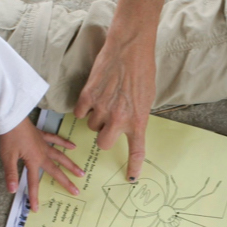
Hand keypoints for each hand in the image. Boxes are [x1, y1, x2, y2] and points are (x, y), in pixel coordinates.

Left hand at [0, 118, 83, 210]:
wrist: (11, 118)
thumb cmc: (9, 137)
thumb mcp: (7, 157)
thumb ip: (11, 174)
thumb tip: (12, 191)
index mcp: (33, 161)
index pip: (33, 182)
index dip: (34, 196)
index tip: (37, 209)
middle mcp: (42, 154)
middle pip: (56, 170)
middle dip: (66, 182)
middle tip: (77, 191)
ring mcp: (44, 144)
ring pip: (60, 156)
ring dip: (71, 165)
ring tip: (81, 172)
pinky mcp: (42, 135)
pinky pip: (56, 139)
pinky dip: (64, 143)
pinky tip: (73, 146)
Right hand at [74, 36, 155, 180]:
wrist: (130, 48)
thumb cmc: (142, 70)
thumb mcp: (146, 98)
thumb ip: (136, 116)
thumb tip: (127, 125)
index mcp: (138, 120)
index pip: (136, 151)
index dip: (133, 167)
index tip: (130, 178)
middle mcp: (119, 118)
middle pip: (103, 143)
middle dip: (104, 135)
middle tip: (108, 122)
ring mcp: (102, 108)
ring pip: (91, 126)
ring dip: (96, 117)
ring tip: (105, 99)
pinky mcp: (88, 96)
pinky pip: (80, 112)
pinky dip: (84, 106)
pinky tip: (93, 94)